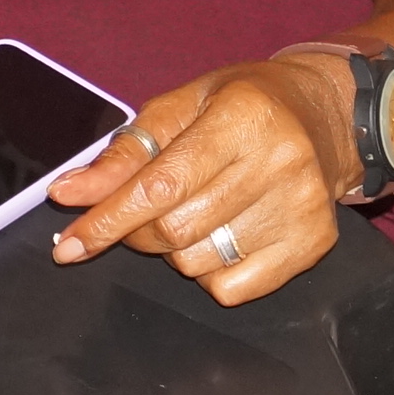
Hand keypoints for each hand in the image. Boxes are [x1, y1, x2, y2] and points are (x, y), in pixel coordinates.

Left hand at [45, 54, 354, 305]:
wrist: (325, 115)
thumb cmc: (242, 105)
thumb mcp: (178, 107)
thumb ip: (123, 153)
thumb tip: (69, 194)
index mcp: (242, 118)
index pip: (161, 186)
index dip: (108, 220)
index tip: (68, 246)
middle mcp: (279, 164)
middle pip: (175, 231)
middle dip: (137, 231)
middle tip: (138, 212)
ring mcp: (302, 208)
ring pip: (198, 264)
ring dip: (174, 250)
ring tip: (194, 210)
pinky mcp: (314, 243)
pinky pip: (232, 288)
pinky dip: (209, 271)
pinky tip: (222, 233)